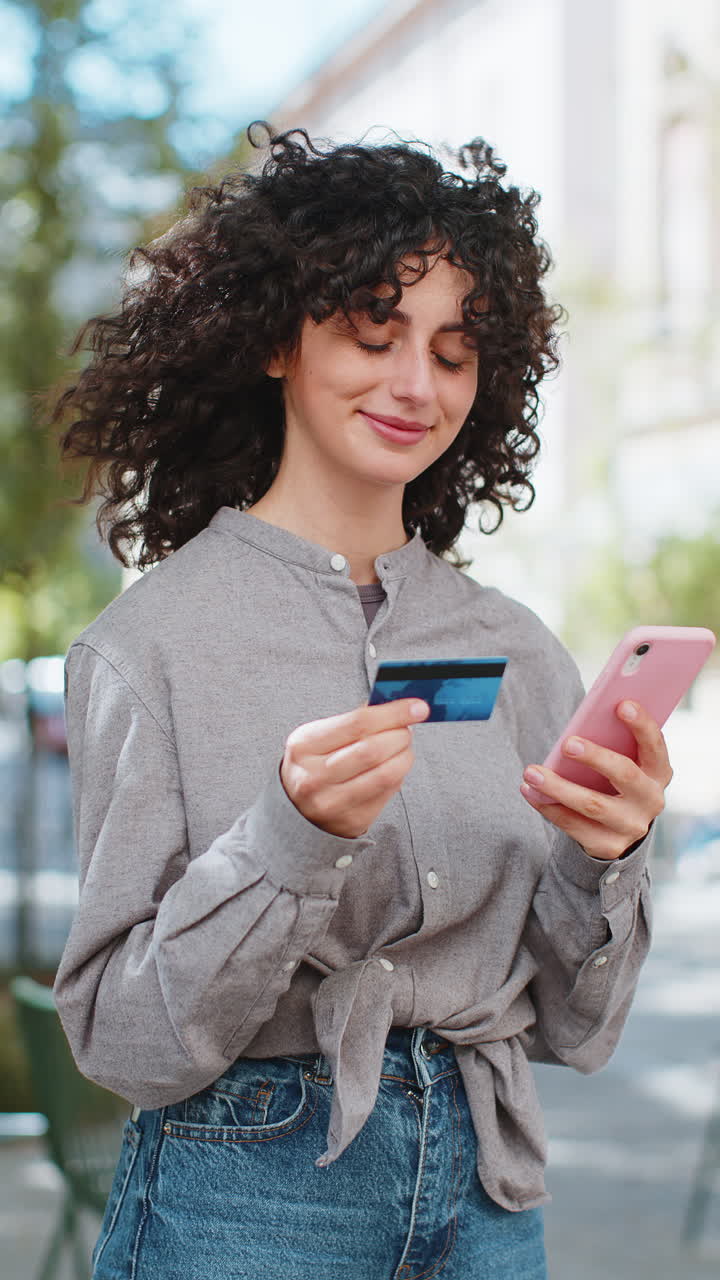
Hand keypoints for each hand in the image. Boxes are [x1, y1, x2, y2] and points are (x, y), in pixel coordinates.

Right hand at [280, 698, 429, 838]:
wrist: (296, 805)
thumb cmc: (314, 762)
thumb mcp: (321, 735)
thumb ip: (356, 720)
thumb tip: (396, 704)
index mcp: (304, 746)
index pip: (357, 724)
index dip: (393, 713)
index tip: (417, 707)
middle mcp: (314, 777)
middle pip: (373, 750)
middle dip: (401, 735)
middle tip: (407, 730)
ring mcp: (331, 803)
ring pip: (386, 774)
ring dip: (404, 756)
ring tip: (402, 748)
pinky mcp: (351, 820)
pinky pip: (388, 792)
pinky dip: (398, 775)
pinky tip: (392, 768)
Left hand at [520, 700, 672, 859]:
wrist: (618, 829)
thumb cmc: (614, 780)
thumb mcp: (623, 761)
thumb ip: (612, 744)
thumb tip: (582, 724)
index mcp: (658, 772)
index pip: (655, 746)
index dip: (642, 725)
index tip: (622, 704)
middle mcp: (651, 801)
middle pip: (624, 775)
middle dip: (596, 757)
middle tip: (567, 743)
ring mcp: (631, 826)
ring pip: (592, 804)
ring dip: (558, 786)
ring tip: (531, 771)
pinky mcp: (608, 845)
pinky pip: (573, 824)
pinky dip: (548, 806)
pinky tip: (529, 790)